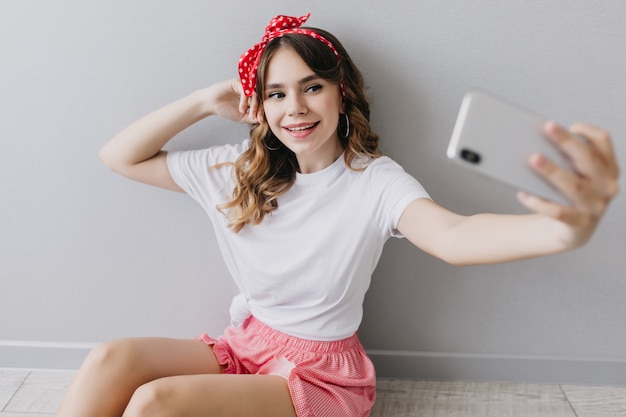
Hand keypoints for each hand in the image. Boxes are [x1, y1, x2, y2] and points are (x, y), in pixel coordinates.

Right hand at [204, 78, 263, 124]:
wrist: (211, 105)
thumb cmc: (225, 109)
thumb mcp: (241, 117)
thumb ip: (252, 118)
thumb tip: (263, 121)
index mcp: (250, 98)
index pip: (260, 104)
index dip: (261, 112)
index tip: (261, 121)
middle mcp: (248, 91)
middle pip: (259, 98)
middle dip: (259, 110)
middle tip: (257, 118)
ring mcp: (244, 86)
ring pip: (254, 94)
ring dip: (254, 106)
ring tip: (250, 115)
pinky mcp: (238, 82)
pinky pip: (246, 91)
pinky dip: (245, 101)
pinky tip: (241, 109)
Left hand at [518, 121, 619, 247]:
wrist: (573, 231)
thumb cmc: (569, 194)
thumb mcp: (574, 174)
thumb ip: (565, 159)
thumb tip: (536, 141)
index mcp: (608, 168)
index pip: (603, 142)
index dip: (588, 131)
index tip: (570, 125)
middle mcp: (606, 186)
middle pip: (587, 159)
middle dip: (566, 142)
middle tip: (548, 127)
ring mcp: (595, 206)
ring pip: (573, 185)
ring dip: (552, 171)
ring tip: (533, 159)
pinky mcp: (579, 223)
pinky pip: (558, 212)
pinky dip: (539, 202)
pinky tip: (523, 194)